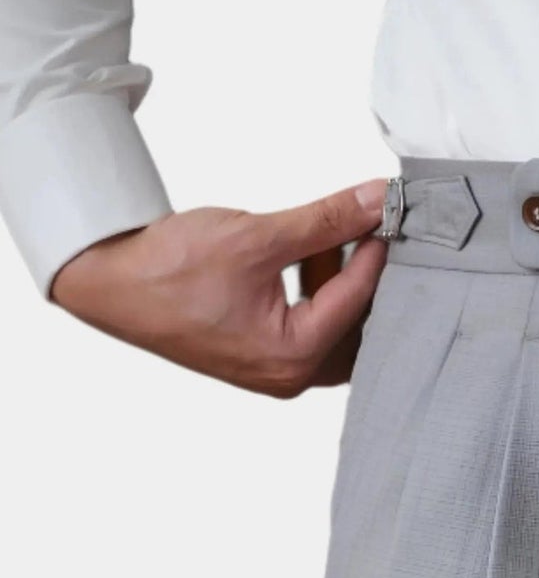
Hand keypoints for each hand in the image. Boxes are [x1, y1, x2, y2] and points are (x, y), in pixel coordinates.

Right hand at [50, 178, 389, 396]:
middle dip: (364, 278)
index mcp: (292, 357)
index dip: (376, 252)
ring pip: (336, 330)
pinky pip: (310, 329)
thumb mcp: (256, 236)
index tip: (388, 214)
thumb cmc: (168, 268)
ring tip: (326, 237)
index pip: (357, 301)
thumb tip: (374, 201)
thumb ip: (324, 221)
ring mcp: (275, 371)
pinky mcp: (262, 357)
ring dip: (339, 283)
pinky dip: (316, 294)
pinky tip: (305, 255)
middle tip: (369, 230)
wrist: (110, 282)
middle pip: (358, 329)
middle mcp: (288, 376)